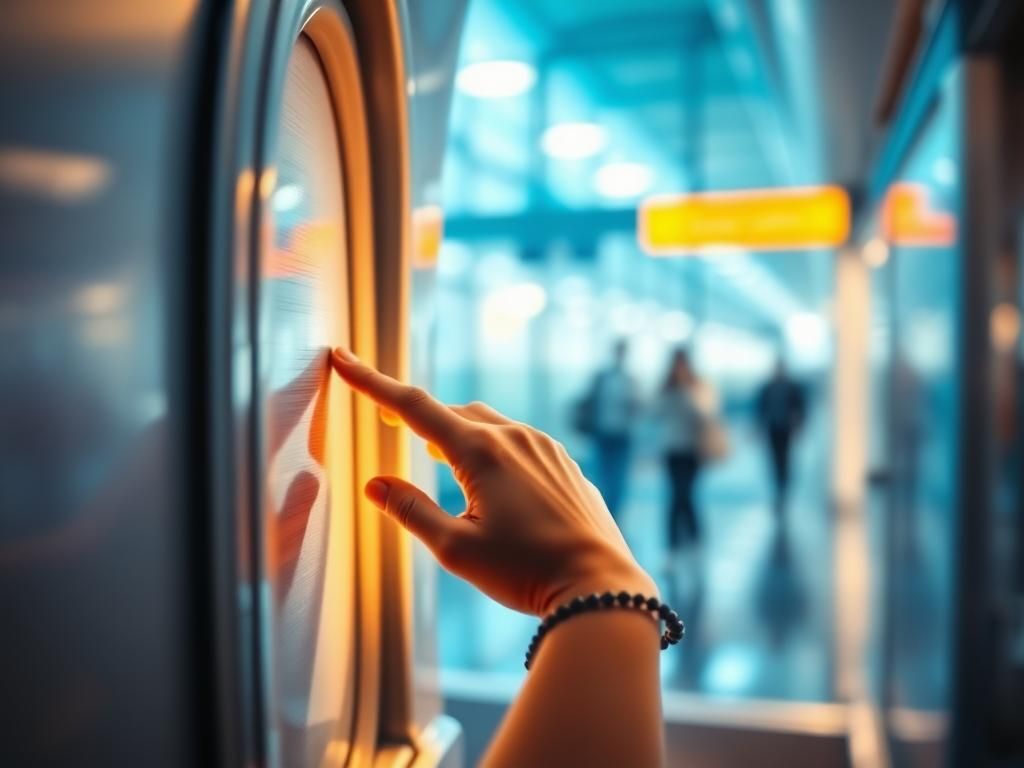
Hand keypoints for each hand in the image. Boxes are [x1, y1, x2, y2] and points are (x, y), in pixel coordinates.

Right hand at [331, 348, 654, 616]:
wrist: (598, 583)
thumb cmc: (524, 570)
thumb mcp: (456, 549)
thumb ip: (411, 511)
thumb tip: (375, 484)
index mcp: (480, 451)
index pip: (412, 406)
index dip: (372, 383)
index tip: (343, 359)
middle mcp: (514, 436)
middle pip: (451, 413)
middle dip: (418, 417)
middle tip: (390, 424)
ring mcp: (544, 445)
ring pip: (488, 424)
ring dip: (457, 434)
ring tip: (440, 460)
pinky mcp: (563, 461)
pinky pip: (518, 440)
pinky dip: (493, 448)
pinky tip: (494, 482)